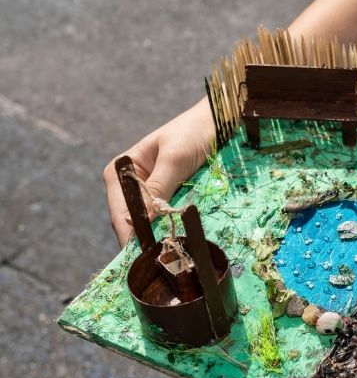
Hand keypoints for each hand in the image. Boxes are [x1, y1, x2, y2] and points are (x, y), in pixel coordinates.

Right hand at [103, 97, 214, 246]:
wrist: (215, 121)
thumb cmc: (191, 133)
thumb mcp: (174, 160)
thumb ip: (158, 188)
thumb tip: (143, 220)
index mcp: (120, 171)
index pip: (120, 212)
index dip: (132, 233)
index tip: (146, 252)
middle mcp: (129, 184)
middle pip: (132, 221)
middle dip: (145, 237)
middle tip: (163, 257)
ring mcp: (148, 191)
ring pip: (148, 222)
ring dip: (159, 233)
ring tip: (172, 251)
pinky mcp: (166, 195)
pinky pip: (164, 216)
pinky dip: (170, 225)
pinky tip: (180, 237)